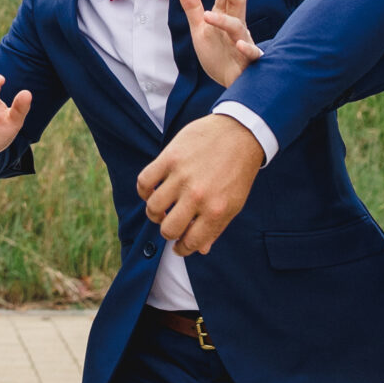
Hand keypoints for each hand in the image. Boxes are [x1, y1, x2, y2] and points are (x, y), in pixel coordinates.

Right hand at [135, 114, 264, 255]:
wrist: (240, 133)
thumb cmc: (237, 170)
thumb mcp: (234, 204)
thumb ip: (216, 228)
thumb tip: (201, 249)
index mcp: (216, 211)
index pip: (190, 243)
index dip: (182, 248)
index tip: (179, 245)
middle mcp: (198, 196)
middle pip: (168, 229)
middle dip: (168, 232)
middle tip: (171, 224)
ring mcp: (182, 176)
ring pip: (153, 207)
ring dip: (155, 213)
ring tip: (162, 207)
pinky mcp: (170, 157)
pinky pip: (144, 182)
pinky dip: (144, 191)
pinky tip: (153, 190)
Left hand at [177, 0, 262, 89]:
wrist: (230, 83)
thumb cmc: (219, 55)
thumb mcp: (200, 30)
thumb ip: (193, 9)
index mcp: (226, 18)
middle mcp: (237, 27)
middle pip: (238, 2)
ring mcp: (243, 42)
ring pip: (239, 26)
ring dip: (224, 20)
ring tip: (207, 16)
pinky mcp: (247, 61)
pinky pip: (252, 52)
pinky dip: (247, 48)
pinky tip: (239, 44)